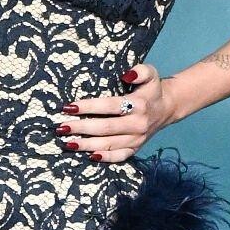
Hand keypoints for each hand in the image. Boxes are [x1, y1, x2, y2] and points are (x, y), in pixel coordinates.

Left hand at [54, 61, 176, 161]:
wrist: (168, 108)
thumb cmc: (151, 89)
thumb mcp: (150, 74)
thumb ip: (140, 71)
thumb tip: (127, 74)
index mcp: (138, 105)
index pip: (110, 106)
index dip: (89, 107)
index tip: (69, 107)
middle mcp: (137, 124)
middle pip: (105, 128)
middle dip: (81, 128)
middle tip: (61, 127)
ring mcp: (136, 139)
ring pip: (108, 144)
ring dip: (86, 145)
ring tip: (67, 143)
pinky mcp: (135, 148)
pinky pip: (119, 157)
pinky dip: (105, 158)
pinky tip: (88, 156)